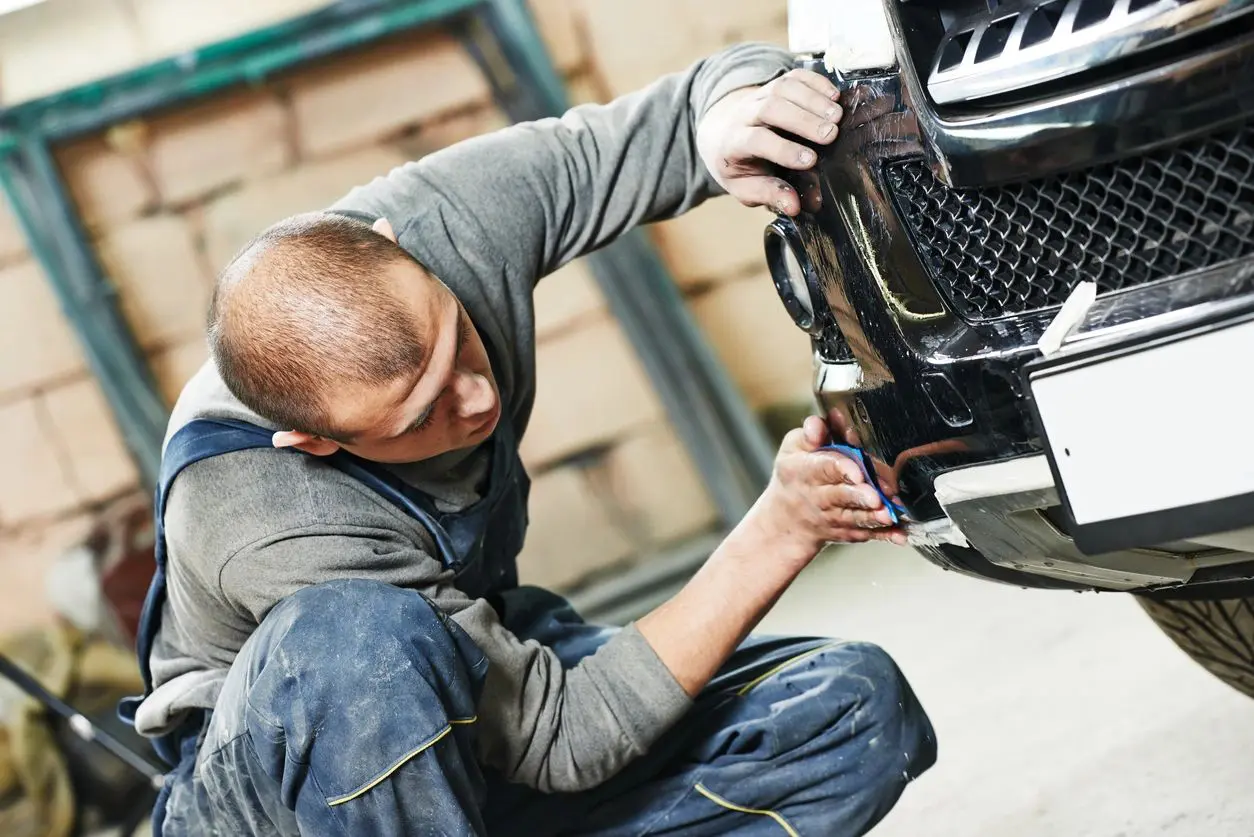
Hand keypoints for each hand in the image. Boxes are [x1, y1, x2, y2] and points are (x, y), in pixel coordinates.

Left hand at [696, 69, 842, 215]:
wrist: (721, 131)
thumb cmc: (738, 164)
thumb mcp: (744, 186)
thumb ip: (768, 195)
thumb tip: (794, 206)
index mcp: (734, 142)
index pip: (757, 141)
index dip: (783, 149)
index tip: (810, 160)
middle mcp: (745, 114)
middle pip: (771, 108)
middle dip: (803, 120)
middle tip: (831, 134)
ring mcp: (760, 95)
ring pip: (783, 88)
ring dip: (813, 99)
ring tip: (837, 115)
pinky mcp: (776, 84)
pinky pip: (793, 76)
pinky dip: (816, 81)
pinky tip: (834, 95)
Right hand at [748, 416, 906, 566]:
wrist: (787, 517)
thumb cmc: (796, 474)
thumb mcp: (794, 447)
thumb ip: (811, 433)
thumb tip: (818, 425)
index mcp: (805, 470)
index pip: (824, 467)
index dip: (842, 469)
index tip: (857, 473)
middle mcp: (818, 496)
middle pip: (841, 496)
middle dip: (859, 496)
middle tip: (876, 497)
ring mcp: (832, 517)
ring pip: (854, 517)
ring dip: (872, 517)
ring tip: (889, 514)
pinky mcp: (847, 531)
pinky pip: (866, 534)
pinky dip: (884, 535)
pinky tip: (899, 534)